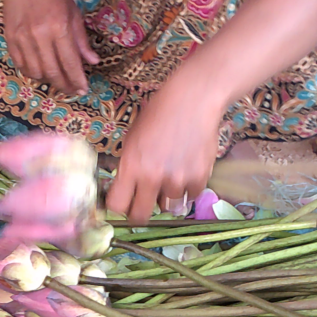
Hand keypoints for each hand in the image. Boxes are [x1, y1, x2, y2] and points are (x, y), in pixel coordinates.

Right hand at [0, 0, 98, 95]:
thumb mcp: (73, 11)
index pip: (70, 62)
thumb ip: (81, 39)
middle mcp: (40, 35)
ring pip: (36, 72)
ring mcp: (23, 38)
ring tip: (57, 78)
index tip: (83, 89)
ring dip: (48, 80)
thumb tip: (92, 61)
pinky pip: (21, 65)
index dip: (77, 80)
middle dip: (64, 85)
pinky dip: (31, 72)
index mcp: (59, 27)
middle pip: (53, 72)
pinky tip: (40, 70)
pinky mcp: (10, 39)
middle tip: (72, 90)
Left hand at [106, 80, 224, 223]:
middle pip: (141, 216)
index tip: (123, 204)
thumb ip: (129, 166)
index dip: (118, 207)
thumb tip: (127, 190)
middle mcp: (153, 177)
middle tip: (145, 203)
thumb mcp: (133, 138)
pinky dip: (188, 188)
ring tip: (171, 177)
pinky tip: (187, 170)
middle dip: (140, 213)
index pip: (117, 205)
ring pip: (169, 207)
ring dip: (168, 197)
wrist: (193, 100)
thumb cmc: (159, 114)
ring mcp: (177, 180)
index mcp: (131, 165)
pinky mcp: (199, 178)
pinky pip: (190, 196)